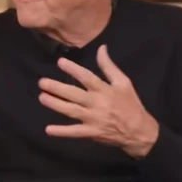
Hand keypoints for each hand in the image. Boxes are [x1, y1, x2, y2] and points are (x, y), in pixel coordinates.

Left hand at [37, 45, 160, 156]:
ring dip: (55, 104)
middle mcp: (97, 104)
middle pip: (74, 94)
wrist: (139, 131)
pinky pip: (75, 132)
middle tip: (42, 82)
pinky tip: (48, 129)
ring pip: (71, 111)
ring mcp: (93, 119)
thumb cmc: (130, 104)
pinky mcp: (91, 133)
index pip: (87, 77)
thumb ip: (109, 66)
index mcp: (105, 90)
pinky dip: (62, 132)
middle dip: (57, 88)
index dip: (73, 69)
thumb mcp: (123, 82)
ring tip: (42, 98)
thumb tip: (101, 48)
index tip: (60, 63)